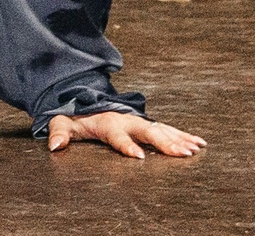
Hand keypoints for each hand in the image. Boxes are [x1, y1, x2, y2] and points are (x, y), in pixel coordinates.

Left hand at [47, 111, 206, 158]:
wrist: (85, 98)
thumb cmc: (74, 116)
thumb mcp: (62, 121)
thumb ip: (58, 132)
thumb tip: (55, 146)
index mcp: (106, 122)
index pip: (117, 135)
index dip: (126, 145)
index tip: (139, 156)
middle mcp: (126, 120)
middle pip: (147, 132)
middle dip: (164, 142)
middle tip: (182, 153)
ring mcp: (138, 121)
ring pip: (162, 130)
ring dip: (179, 139)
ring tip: (195, 150)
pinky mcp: (146, 123)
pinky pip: (168, 129)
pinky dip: (183, 135)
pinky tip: (199, 143)